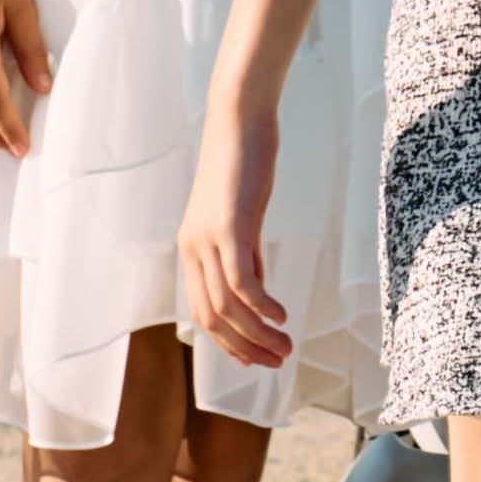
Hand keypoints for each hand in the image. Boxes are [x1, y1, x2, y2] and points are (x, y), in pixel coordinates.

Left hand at [179, 91, 289, 367]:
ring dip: (259, 334)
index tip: (259, 359)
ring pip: (228, 306)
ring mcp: (208, 239)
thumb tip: (257, 288)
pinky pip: (242, 280)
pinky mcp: (230, 226)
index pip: (205, 313)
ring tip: (287, 347)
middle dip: (246, 347)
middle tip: (279, 361)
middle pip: (213, 318)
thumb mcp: (244, 216)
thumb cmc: (245, 163)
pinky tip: (282, 316)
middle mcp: (193, 249)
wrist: (239, 120)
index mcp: (193, 249)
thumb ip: (246, 253)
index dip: (231, 343)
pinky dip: (262, 305)